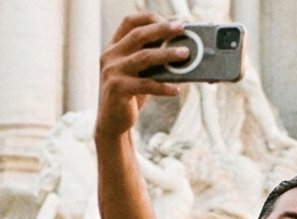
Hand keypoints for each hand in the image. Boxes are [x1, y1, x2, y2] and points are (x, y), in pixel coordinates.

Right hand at [96, 14, 186, 140]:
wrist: (112, 121)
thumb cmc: (130, 93)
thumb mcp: (139, 72)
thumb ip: (152, 58)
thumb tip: (182, 47)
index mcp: (114, 47)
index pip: (129, 22)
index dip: (149, 17)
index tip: (171, 20)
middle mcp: (110, 56)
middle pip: (138, 35)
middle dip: (161, 29)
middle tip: (182, 28)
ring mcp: (112, 72)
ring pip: (143, 57)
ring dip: (167, 54)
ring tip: (186, 54)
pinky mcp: (117, 89)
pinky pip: (145, 85)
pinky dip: (163, 86)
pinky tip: (176, 89)